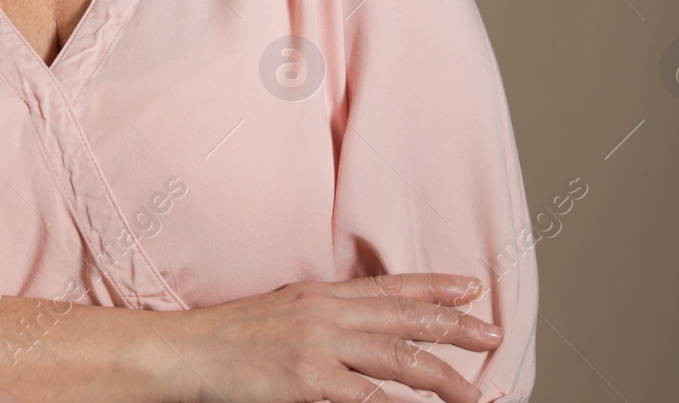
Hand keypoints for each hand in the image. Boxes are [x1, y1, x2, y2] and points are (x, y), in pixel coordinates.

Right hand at [167, 273, 503, 402]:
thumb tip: (359, 326)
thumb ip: (322, 315)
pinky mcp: (306, 381)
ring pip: (397, 359)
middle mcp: (326, 314)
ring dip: (444, 379)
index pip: (390, 286)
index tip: (472, 289)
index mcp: (321, 294)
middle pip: (405, 320)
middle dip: (456, 329)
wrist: (183, 350)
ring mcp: (318, 347)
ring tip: (477, 395)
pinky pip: (366, 398)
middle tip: (495, 336)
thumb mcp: (280, 311)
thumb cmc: (227, 337)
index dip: (435, 287)